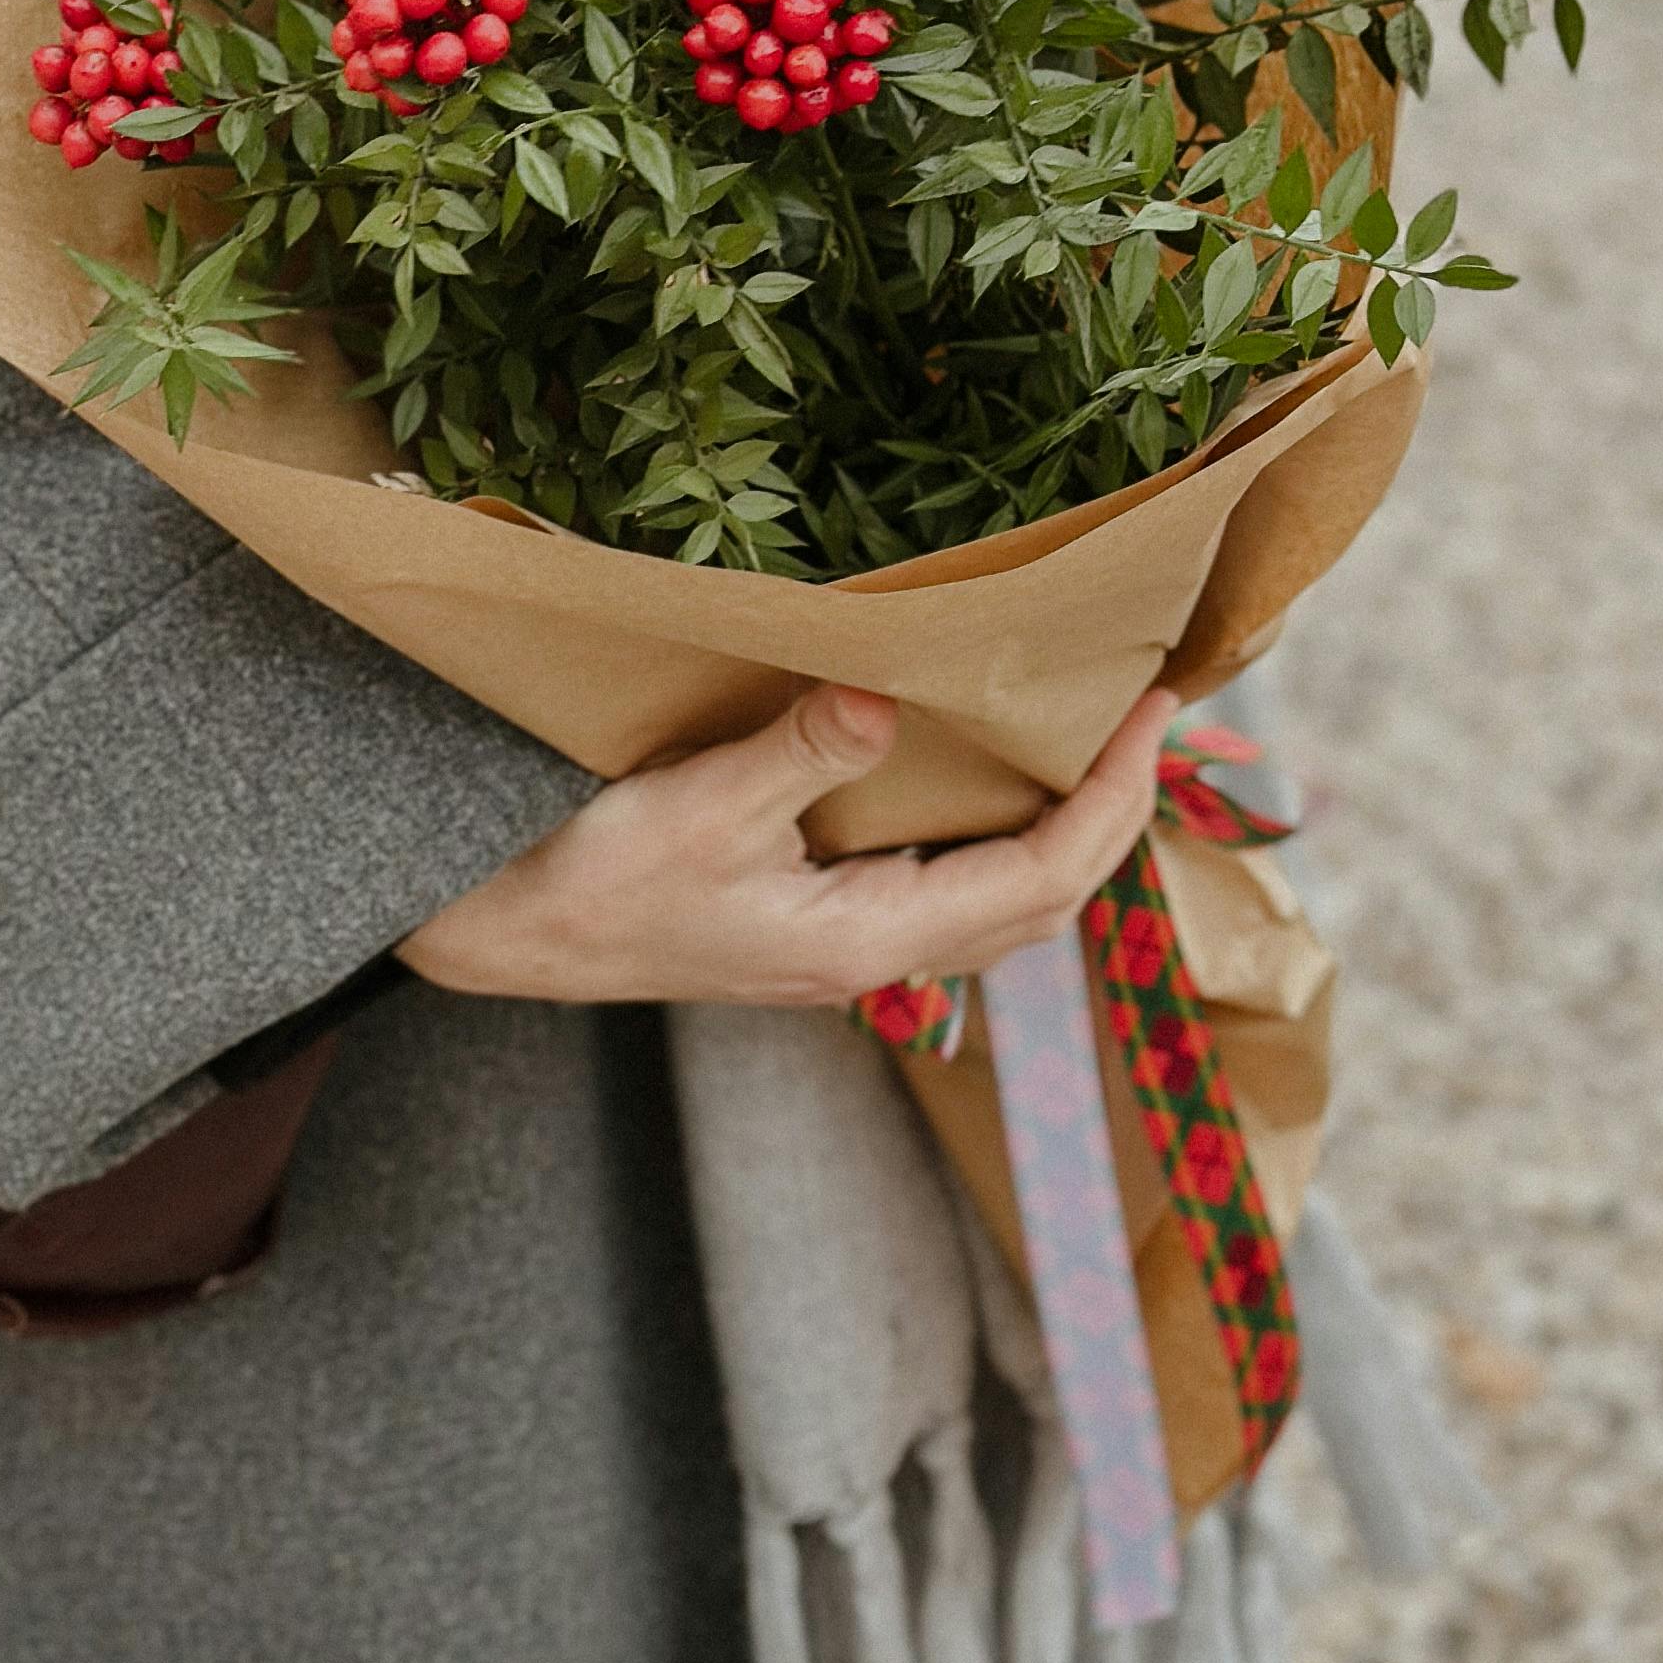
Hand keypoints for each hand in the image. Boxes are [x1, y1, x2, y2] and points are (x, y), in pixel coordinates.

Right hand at [399, 682, 1177, 1011]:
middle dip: (1115, 816)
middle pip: (1043, 903)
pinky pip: (948, 891)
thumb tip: (880, 701)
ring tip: (1096, 749)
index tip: (1156, 713)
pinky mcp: (813, 932)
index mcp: (865, 938)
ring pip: (1000, 905)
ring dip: (1064, 835)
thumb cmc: (588, 879)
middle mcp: (871, 960)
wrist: (506, 936)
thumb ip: (796, 756)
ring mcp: (843, 953)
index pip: (1041, 875)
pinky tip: (988, 785)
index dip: (1114, 798)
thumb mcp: (695, 808)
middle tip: (1154, 721)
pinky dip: (997, 840)